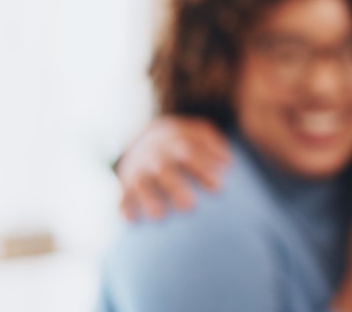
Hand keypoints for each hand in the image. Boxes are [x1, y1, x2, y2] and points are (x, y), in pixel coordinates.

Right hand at [116, 116, 230, 220]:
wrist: (147, 134)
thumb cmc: (184, 140)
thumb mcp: (198, 132)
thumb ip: (214, 144)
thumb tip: (228, 162)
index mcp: (175, 141)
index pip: (190, 153)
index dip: (203, 168)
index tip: (218, 186)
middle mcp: (156, 155)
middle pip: (165, 169)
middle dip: (175, 186)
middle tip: (189, 206)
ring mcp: (139, 168)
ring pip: (142, 183)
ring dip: (149, 198)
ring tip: (159, 216)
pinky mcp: (126, 182)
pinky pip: (123, 195)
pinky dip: (124, 207)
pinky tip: (131, 221)